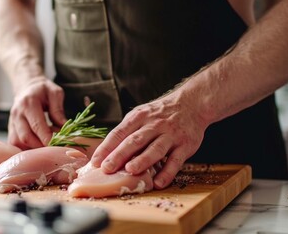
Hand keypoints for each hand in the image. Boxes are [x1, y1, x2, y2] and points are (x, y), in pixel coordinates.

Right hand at [8, 76, 66, 149]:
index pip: (37, 125)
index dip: (47, 138)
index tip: (59, 146)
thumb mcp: (55, 93)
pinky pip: (16, 145)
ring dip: (34, 149)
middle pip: (26, 137)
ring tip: (47, 147)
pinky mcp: (10, 130)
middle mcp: (17, 114)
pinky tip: (38, 147)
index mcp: (28, 103)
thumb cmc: (42, 90)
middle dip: (41, 147)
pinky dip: (27, 149)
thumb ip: (58, 110)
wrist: (26, 88)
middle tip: (55, 149)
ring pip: (19, 143)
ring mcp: (11, 123)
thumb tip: (64, 128)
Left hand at [90, 94, 207, 188]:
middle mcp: (154, 125)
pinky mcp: (185, 146)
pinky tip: (158, 183)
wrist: (192, 104)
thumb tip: (105, 153)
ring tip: (130, 171)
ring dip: (142, 160)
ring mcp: (170, 135)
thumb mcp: (141, 115)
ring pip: (155, 149)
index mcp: (138, 117)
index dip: (106, 148)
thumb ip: (126, 132)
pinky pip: (175, 161)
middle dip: (119, 155)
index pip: (119, 133)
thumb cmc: (159, 114)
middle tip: (107, 168)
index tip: (95, 162)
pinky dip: (167, 173)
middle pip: (134, 141)